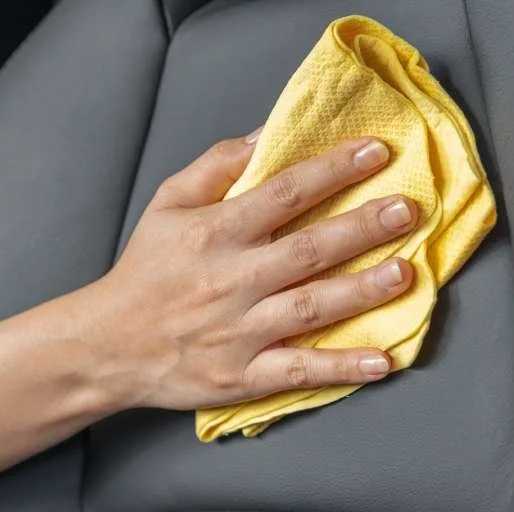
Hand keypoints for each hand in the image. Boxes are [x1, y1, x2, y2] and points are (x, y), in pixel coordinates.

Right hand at [66, 131, 416, 410]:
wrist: (106, 346)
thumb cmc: (146, 271)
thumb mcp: (168, 203)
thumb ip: (218, 165)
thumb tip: (269, 133)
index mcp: (215, 233)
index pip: (283, 193)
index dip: (332, 170)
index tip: (375, 153)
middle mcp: (231, 280)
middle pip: (306, 250)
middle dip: (361, 228)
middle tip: (407, 211)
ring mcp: (239, 331)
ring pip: (309, 308)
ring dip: (361, 292)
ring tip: (404, 275)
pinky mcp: (243, 375)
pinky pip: (299, 372)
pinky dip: (341, 369)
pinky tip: (381, 363)